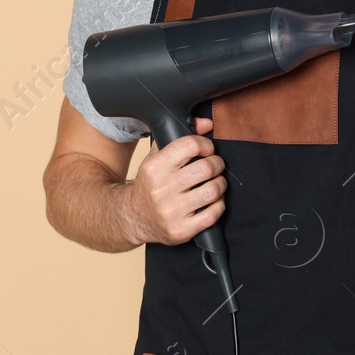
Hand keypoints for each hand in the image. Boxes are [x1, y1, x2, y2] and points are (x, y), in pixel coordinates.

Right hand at [121, 117, 226, 246]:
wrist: (133, 217)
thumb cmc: (150, 184)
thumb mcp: (157, 157)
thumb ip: (180, 138)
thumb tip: (206, 124)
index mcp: (154, 168)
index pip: (190, 145)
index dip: (205, 145)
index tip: (207, 150)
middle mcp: (161, 189)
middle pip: (206, 168)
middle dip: (217, 164)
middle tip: (215, 166)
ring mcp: (171, 212)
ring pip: (213, 190)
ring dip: (220, 184)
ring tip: (215, 183)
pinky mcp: (181, 230)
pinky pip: (213, 214)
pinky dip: (218, 205)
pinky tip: (212, 201)